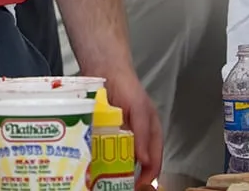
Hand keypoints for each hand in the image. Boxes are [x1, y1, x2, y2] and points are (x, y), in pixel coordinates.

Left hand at [98, 66, 161, 187]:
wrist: (105, 69)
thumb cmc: (128, 87)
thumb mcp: (140, 110)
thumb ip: (143, 135)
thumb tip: (145, 162)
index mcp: (150, 133)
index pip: (154, 160)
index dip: (149, 176)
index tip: (140, 187)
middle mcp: (136, 136)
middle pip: (137, 163)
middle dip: (132, 176)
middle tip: (123, 186)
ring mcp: (120, 134)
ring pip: (120, 158)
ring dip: (115, 169)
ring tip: (108, 180)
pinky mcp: (104, 131)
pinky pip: (104, 148)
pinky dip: (101, 157)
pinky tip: (94, 164)